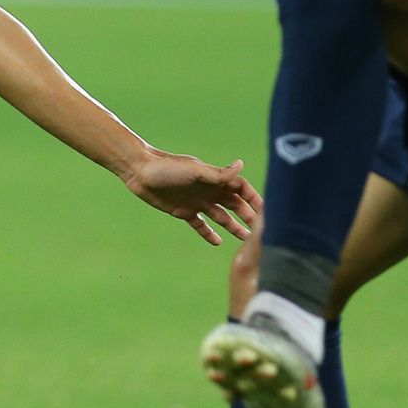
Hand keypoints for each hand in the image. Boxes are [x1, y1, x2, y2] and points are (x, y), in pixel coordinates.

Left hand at [122, 152, 258, 245]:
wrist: (140, 172)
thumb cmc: (167, 167)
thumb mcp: (194, 171)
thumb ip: (218, 174)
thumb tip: (241, 165)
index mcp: (214, 179)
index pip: (241, 188)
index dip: (254, 199)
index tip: (267, 213)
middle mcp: (209, 190)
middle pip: (235, 205)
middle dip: (248, 216)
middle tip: (261, 232)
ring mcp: (197, 201)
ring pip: (221, 216)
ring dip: (233, 226)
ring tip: (245, 239)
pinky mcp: (183, 211)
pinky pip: (200, 225)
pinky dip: (209, 233)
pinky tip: (218, 242)